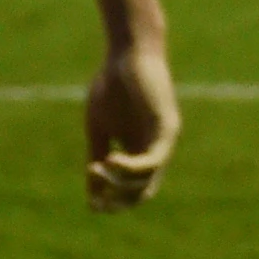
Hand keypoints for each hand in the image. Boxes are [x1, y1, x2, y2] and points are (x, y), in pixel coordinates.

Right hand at [85, 0, 180, 210]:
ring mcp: (163, 140)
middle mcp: (155, 150)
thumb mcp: (99, 128)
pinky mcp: (166, 127)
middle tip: (97, 198)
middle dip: (119, 201)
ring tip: (97, 168)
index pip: (132, 191)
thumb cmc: (113, 87)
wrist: (128, 53)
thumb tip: (91, 193)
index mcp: (139, 152)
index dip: (114, 203)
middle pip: (142, 192)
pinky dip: (132, 167)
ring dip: (119, 182)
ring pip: (146, 180)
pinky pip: (153, 160)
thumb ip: (97, 158)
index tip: (93, 205)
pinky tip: (111, 161)